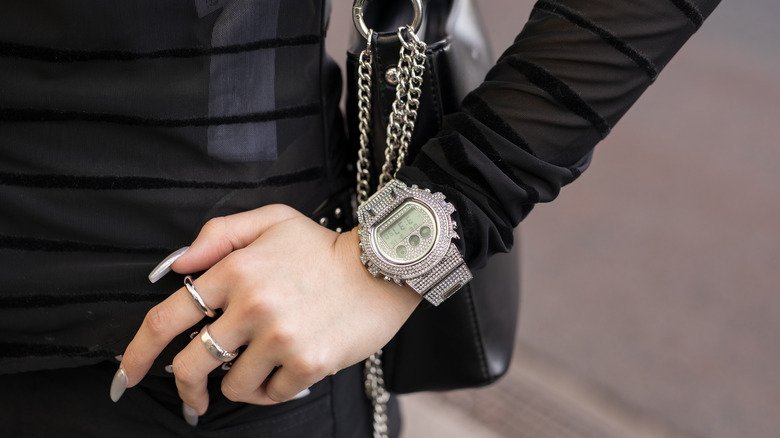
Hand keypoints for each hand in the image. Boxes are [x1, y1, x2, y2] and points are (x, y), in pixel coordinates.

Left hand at [114, 204, 421, 418]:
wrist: (383, 269)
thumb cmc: (324, 247)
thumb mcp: (271, 220)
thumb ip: (218, 234)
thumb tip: (177, 267)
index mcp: (236, 270)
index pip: (165, 319)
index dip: (135, 353)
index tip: (126, 375)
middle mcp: (252, 305)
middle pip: (189, 365)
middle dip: (183, 388)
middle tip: (190, 396)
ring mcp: (280, 337)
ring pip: (232, 386)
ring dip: (239, 383)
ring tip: (262, 365)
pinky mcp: (308, 362)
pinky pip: (270, 394)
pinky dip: (272, 388)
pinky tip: (287, 369)